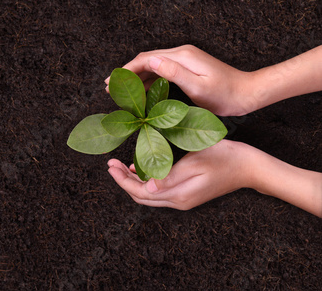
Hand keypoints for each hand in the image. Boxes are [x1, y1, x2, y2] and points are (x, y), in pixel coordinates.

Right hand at [105, 45, 252, 115]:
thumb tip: (151, 61)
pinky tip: (142, 91)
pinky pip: (162, 71)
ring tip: (123, 91)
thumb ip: (174, 73)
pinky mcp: (187, 67)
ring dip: (137, 77)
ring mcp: (184, 60)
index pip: (147, 58)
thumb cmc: (225, 94)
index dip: (127, 70)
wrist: (246, 92)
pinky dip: (149, 80)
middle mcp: (181, 54)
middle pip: (147, 59)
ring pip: (153, 65)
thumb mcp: (198, 87)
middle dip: (127, 73)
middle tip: (110, 88)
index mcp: (182, 56)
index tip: (112, 81)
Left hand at [107, 140, 252, 210]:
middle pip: (142, 196)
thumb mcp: (195, 162)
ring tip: (120, 166)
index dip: (122, 180)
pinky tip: (141, 169)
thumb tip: (148, 186)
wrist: (249, 167)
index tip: (110, 166)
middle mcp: (178, 202)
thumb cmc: (224, 158)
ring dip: (133, 182)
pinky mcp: (187, 194)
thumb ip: (170, 176)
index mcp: (179, 195)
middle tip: (110, 164)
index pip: (141, 192)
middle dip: (123, 181)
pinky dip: (147, 182)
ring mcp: (183, 200)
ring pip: (149, 195)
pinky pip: (160, 192)